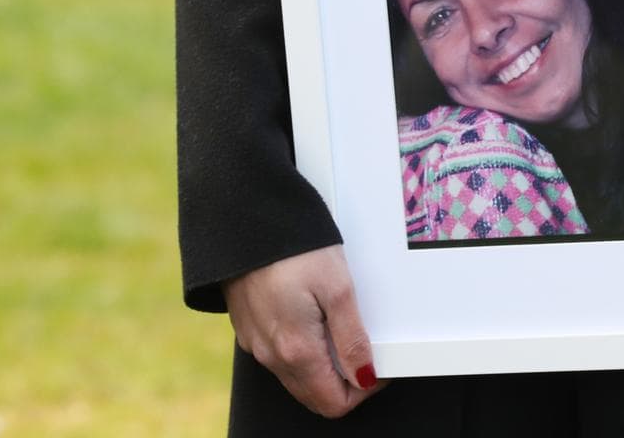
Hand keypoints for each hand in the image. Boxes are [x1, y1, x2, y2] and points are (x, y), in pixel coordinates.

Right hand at [222, 245, 387, 417]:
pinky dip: (302, 349)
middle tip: (363, 347)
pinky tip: (313, 317)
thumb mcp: (338, 288)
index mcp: (296, 350)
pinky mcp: (248, 329)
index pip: (333, 403)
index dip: (363, 390)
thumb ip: (352, 338)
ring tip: (339, 325)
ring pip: (297, 377)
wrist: (246, 220)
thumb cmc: (293, 248)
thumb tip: (365, 376)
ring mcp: (257, 344)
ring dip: (324, 365)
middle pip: (315, 395)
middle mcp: (271, 355)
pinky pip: (280, 356)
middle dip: (345, 381)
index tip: (377, 365)